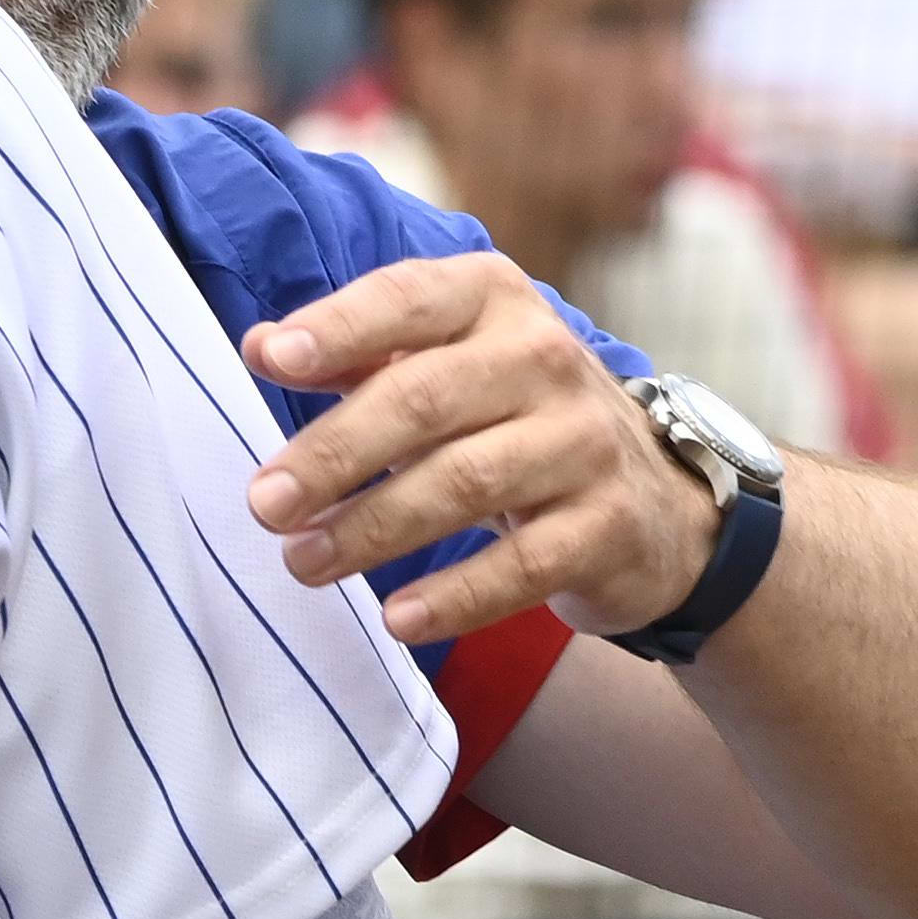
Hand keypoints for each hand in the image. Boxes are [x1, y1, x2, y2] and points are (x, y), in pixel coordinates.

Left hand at [238, 251, 719, 642]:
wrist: (656, 501)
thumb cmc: (513, 418)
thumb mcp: (446, 366)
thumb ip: (357, 355)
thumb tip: (261, 347)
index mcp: (493, 300)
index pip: (408, 299)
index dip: (340, 328)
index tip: (274, 361)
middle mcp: (544, 358)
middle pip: (423, 401)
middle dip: (335, 453)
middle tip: (265, 503)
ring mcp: (583, 441)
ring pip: (466, 482)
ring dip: (373, 528)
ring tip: (302, 562)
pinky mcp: (608, 525)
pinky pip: (524, 564)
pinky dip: (456, 596)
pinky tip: (397, 618)